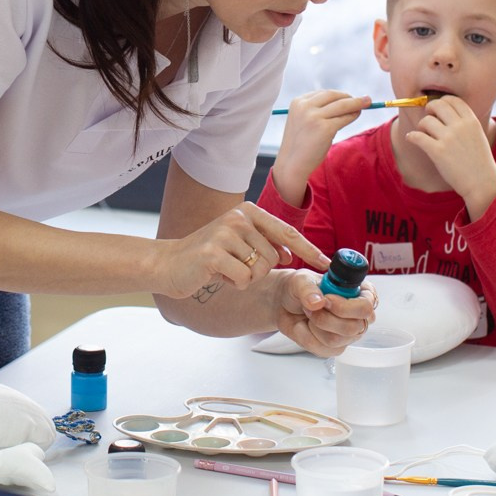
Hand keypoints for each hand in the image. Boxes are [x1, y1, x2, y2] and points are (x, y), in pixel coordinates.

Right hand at [155, 204, 329, 301]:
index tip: (326, 263)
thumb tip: (291, 253)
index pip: (287, 231)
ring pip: (260, 269)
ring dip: (246, 278)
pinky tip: (217, 275)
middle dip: (259, 271)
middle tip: (237, 268)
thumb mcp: (238, 242)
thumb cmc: (207, 256)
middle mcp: (238, 217)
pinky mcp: (214, 253)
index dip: (309, 249)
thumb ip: (264, 242)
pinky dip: (234, 284)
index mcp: (248, 211)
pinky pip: (244, 279)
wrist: (169, 263)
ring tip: (226, 269)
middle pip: (274, 257)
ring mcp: (225, 233)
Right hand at [270, 90, 373, 205]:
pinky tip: (357, 115)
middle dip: (350, 97)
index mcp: (298, 103)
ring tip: (366, 104)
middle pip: (333, 95)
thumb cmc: (300, 144)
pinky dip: (353, 115)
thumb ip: (317, 110)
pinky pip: (344, 118)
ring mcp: (314, 117)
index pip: (323, 93)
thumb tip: (344, 101)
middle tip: (364, 99)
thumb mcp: (303, 121)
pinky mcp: (325, 128)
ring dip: (356, 103)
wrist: (292, 164)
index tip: (348, 97)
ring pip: (342, 105)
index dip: (338, 95)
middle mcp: (305, 107)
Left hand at [273, 271, 375, 355]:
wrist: (285, 304)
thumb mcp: (300, 281)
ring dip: (314, 325)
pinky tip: (306, 326)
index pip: (365, 307)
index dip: (345, 307)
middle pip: (353, 327)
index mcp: (361, 293)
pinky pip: (323, 349)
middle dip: (324, 318)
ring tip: (308, 313)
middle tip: (311, 306)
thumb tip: (317, 302)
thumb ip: (308, 289)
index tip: (326, 300)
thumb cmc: (300, 289)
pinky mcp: (336, 348)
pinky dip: (308, 337)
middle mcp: (359, 315)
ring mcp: (349, 334)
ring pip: (336, 339)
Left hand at [405, 94, 495, 212]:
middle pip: (437, 104)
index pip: (453, 99)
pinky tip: (411, 138)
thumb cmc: (479, 161)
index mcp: (471, 121)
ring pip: (426, 121)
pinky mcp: (438, 151)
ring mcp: (448, 138)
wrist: (482, 182)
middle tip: (428, 118)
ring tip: (423, 134)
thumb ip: (464, 123)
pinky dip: (411, 136)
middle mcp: (460, 126)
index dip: (442, 101)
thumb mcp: (478, 135)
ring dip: (421, 126)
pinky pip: (417, 136)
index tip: (438, 109)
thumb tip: (444, 113)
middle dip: (429, 109)